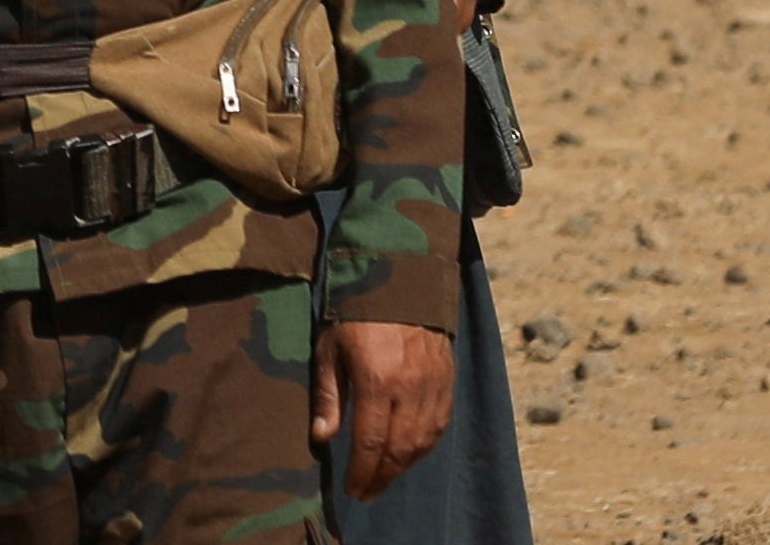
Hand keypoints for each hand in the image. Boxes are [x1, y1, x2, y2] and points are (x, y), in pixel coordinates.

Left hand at [313, 320, 451, 500]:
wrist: (401, 275)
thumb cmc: (356, 313)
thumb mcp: (330, 347)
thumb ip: (328, 394)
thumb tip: (322, 437)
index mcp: (377, 379)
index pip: (371, 442)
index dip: (362, 472)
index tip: (352, 490)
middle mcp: (410, 388)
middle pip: (399, 449)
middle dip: (382, 478)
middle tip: (367, 494)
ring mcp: (433, 385)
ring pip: (423, 441)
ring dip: (403, 467)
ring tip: (384, 479)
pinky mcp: (447, 380)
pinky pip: (440, 424)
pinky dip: (425, 446)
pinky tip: (410, 454)